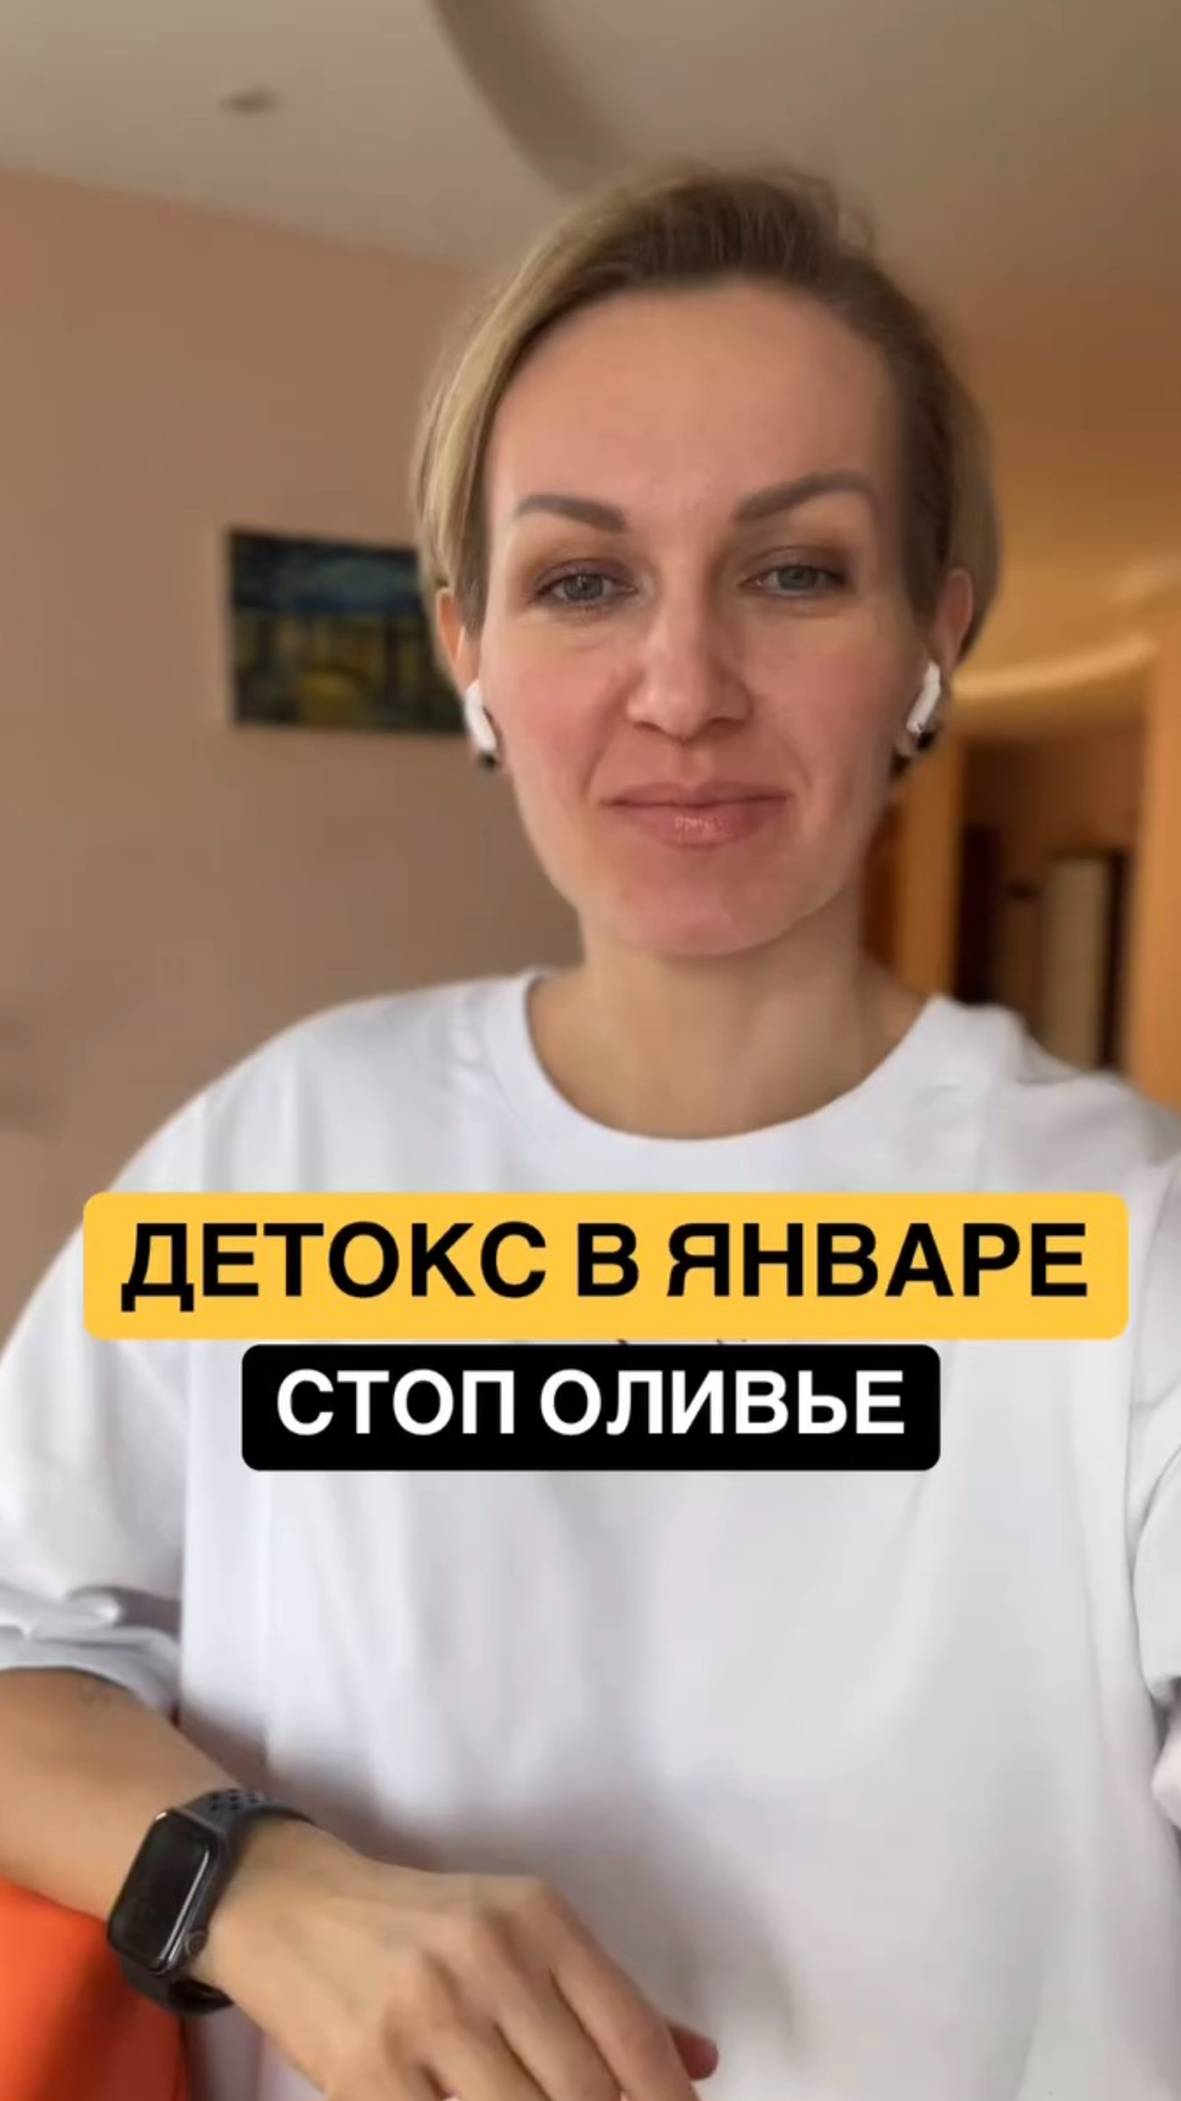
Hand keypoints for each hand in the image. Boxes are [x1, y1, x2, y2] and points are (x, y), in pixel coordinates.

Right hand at [197, 1819, 719, 2100]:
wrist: (290, 1905)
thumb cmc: (421, 1925)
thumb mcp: (517, 1929)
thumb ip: (605, 1997)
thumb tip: (701, 2063)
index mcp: (537, 1917)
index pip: (631, 2034)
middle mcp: (487, 1957)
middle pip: (587, 2093)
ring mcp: (425, 2016)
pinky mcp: (368, 2071)